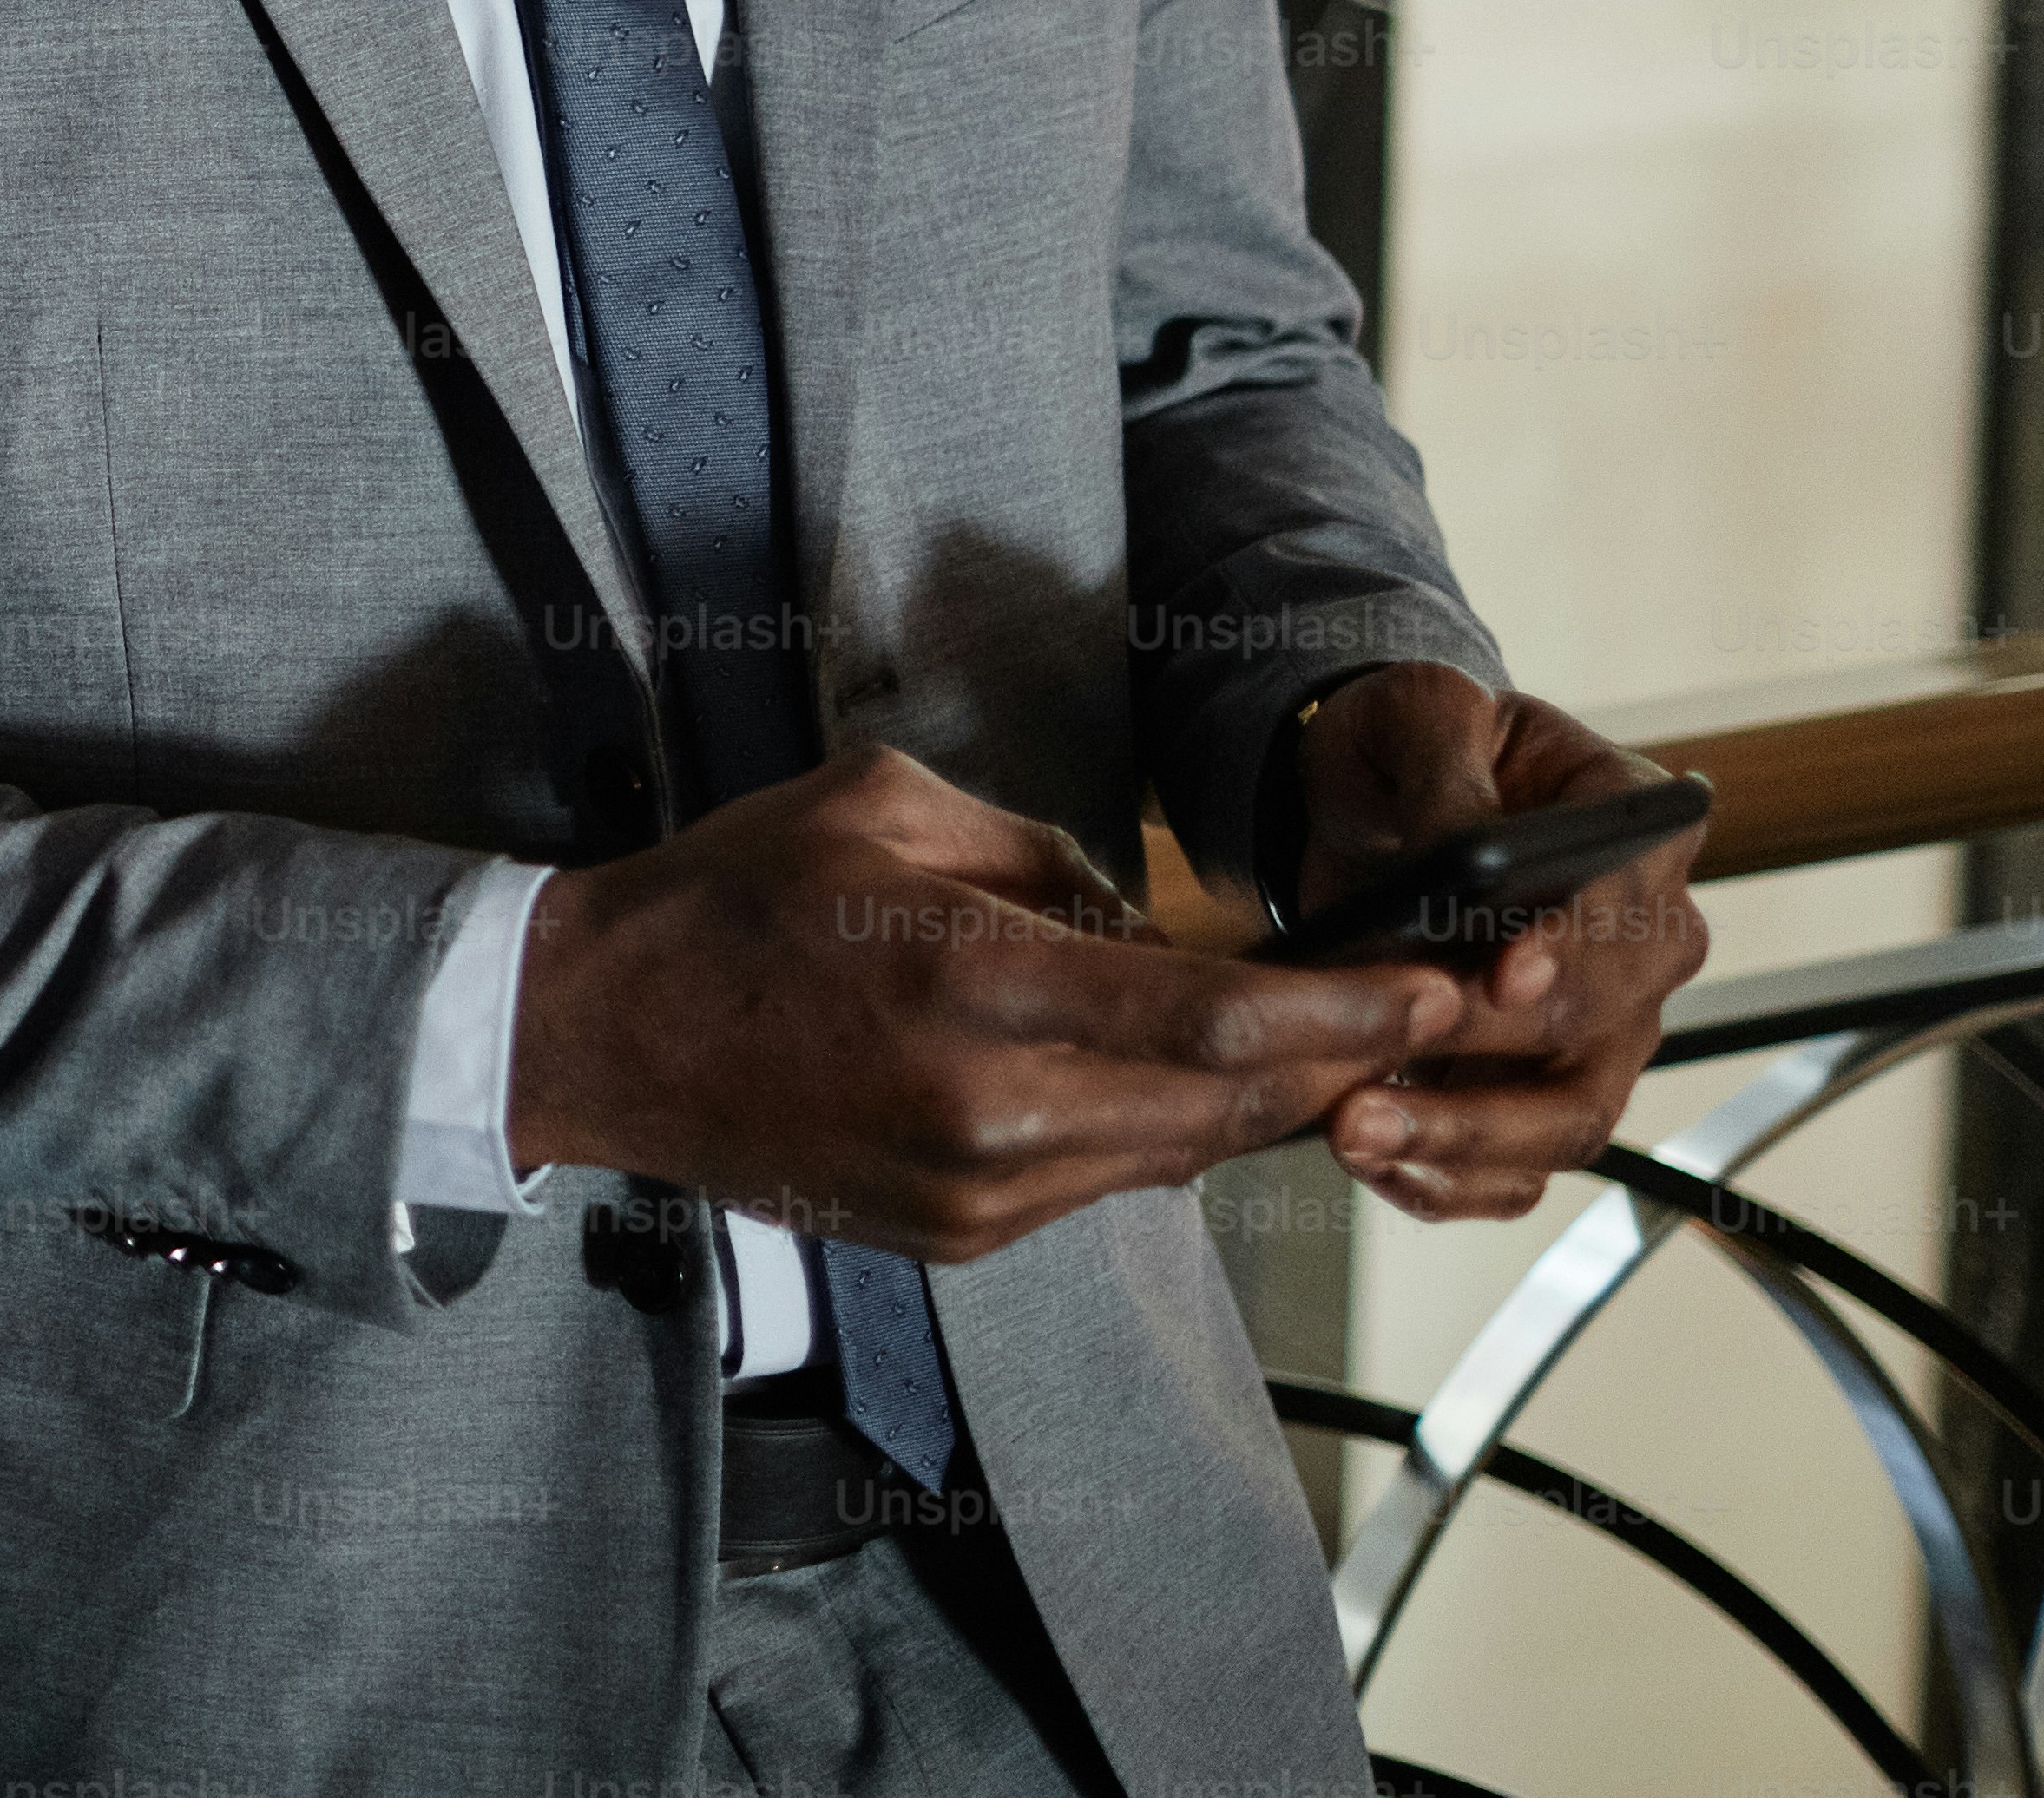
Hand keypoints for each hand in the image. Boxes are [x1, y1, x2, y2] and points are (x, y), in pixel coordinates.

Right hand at [509, 747, 1466, 1265]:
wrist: (599, 1035)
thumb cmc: (736, 898)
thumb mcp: (889, 805)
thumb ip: (1044, 857)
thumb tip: (1152, 915)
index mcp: (971, 984)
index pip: (1217, 1017)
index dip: (1354, 1013)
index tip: (1444, 990)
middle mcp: (989, 1112)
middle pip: (1228, 1103)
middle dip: (1342, 1059)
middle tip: (1426, 1011)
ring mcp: (976, 1193)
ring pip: (1181, 1153)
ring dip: (1259, 1098)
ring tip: (1320, 1037)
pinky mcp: (960, 1237)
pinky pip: (1105, 1182)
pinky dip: (1158, 1126)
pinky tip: (1167, 1071)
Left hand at [1284, 664, 1711, 1222]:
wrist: (1374, 801)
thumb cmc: (1413, 747)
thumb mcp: (1420, 715)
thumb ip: (1449, 772)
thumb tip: (1466, 854)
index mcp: (1639, 837)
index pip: (1626, 909)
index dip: (1569, 951)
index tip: (1504, 977)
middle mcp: (1643, 947)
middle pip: (1594, 1032)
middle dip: (1485, 1062)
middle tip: (1378, 1078)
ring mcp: (1604, 1030)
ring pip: (1568, 1119)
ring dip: (1463, 1142)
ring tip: (1356, 1132)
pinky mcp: (1545, 1088)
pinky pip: (1523, 1169)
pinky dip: (1455, 1183)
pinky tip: (1377, 1169)